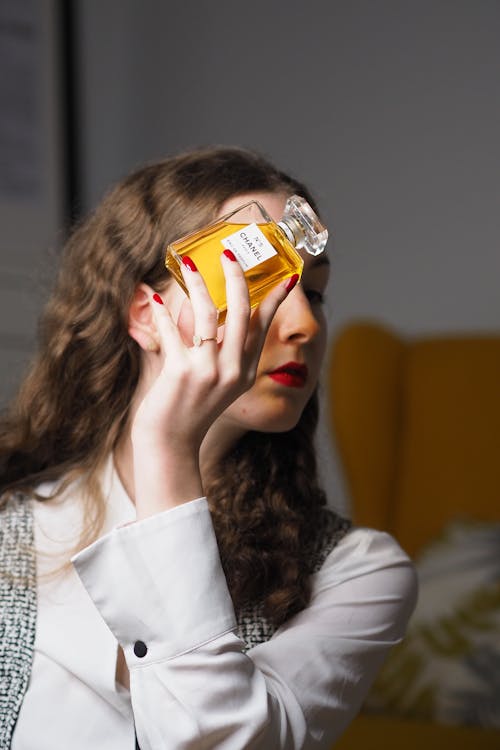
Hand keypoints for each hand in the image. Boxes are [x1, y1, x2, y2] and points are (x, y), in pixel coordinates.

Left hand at [130, 253, 294, 518]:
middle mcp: (232, 369)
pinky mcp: (181, 372)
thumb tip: (210, 312)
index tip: (287, 275)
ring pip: (207, 312)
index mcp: (244, 370)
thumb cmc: (190, 411)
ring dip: (196, 282)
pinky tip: (152, 298)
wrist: (171, 444)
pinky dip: (160, 312)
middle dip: (236, 275)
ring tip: (187, 263)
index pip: (264, 325)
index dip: (275, 298)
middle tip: (229, 252)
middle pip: (242, 310)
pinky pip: (171, 331)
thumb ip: (220, 351)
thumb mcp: (218, 384)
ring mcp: (208, 370)